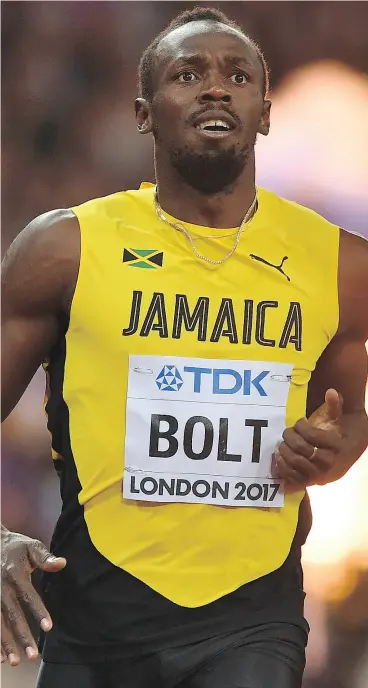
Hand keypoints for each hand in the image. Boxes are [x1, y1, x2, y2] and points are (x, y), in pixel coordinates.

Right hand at [1, 528, 65, 665]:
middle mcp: (2, 588)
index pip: (29, 596)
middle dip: (22, 636)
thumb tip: (62, 563)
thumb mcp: (30, 546)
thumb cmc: (14, 546)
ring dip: (6, 643)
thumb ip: (45, 558)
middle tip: (32, 655)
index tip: (48, 628)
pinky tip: (0, 657)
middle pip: (13, 615)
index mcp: (16, 574)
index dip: (38, 611)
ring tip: (15, 661)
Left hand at [274, 389, 342, 487]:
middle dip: (290, 437)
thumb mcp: (337, 420)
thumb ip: (334, 406)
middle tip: (286, 432)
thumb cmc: (336, 435)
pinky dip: (282, 468)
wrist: (344, 458)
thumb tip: (330, 391)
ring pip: (295, 463)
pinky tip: (279, 457)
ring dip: (284, 451)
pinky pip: (292, 478)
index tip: (299, 423)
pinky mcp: (310, 483)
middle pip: (301, 448)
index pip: (313, 436)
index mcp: (337, 446)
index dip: (301, 427)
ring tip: (281, 444)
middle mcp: (329, 463)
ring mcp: (319, 475)